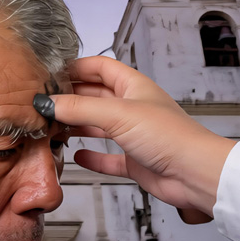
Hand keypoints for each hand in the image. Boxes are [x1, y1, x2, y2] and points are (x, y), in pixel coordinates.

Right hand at [49, 56, 235, 216]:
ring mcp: (133, 134)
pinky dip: (91, 156)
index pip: (100, 67)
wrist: (195, 173)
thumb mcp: (118, 114)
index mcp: (133, 86)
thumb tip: (46, 103)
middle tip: (44, 101)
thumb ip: (79, 109)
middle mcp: (133, 107)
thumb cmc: (169, 136)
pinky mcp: (134, 161)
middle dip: (71, 97)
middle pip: (95, 96)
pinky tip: (76, 156)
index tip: (51, 72)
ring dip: (77, 125)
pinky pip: (107, 157)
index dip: (77, 67)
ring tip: (52, 126)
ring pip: (98, 125)